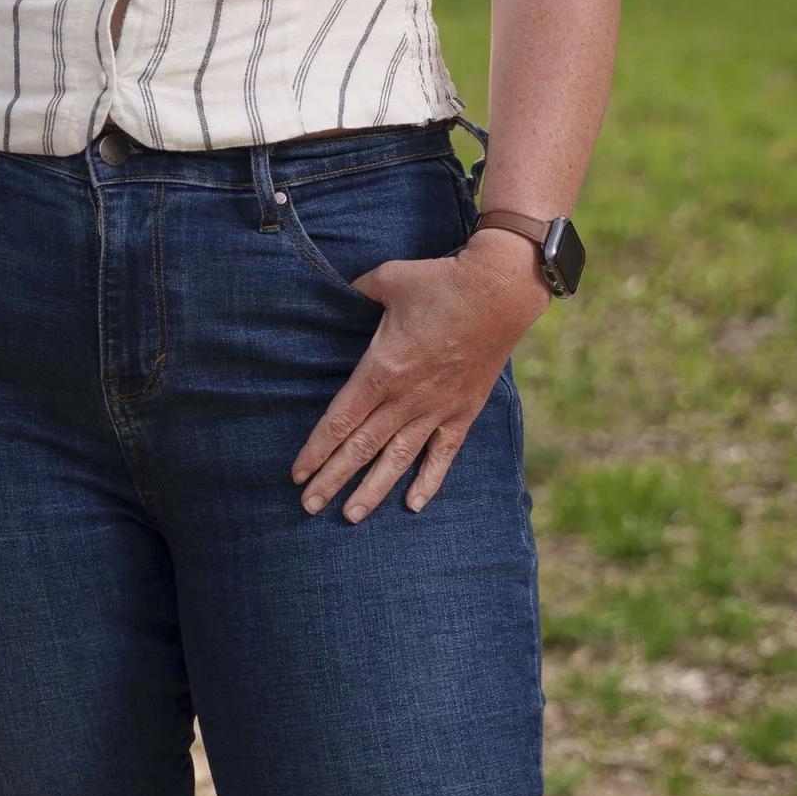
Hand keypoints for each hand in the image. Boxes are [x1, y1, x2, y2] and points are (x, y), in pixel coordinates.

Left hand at [290, 237, 545, 521]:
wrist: (499, 291)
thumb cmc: (440, 282)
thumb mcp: (386, 280)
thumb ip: (358, 291)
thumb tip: (342, 290)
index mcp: (381, 370)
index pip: (339, 421)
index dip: (316, 450)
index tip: (297, 474)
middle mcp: (405, 398)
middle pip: (361, 448)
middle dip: (332, 480)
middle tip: (309, 506)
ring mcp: (436, 409)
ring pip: (397, 459)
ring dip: (372, 490)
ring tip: (350, 516)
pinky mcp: (463, 411)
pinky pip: (443, 454)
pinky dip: (428, 480)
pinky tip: (412, 505)